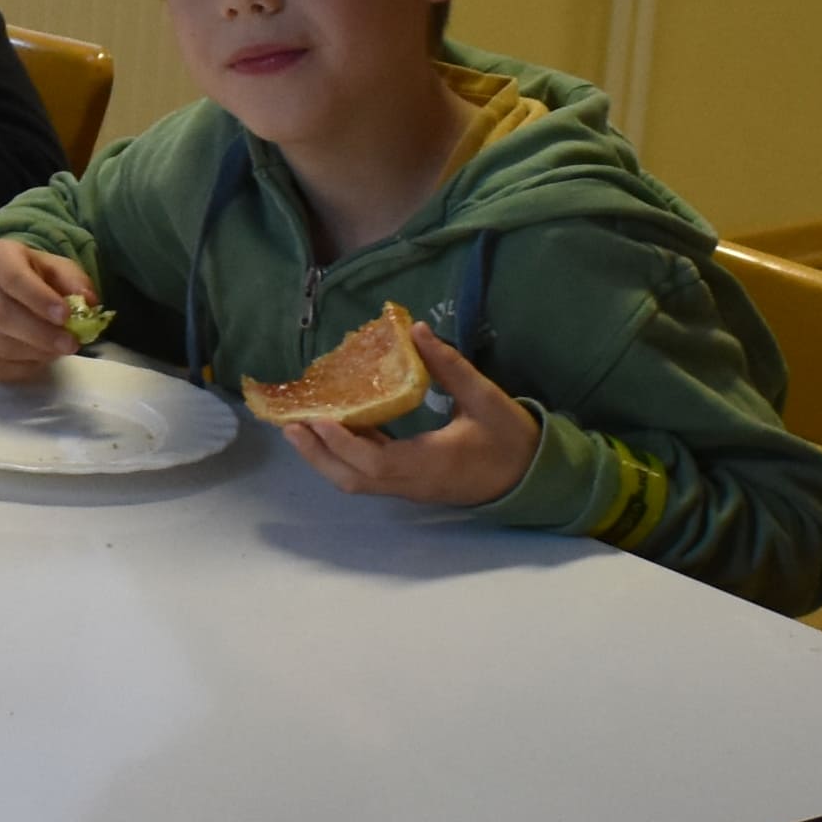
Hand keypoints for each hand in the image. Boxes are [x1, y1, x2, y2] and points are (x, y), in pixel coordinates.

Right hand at [0, 239, 94, 384]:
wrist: (6, 287)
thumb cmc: (36, 277)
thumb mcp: (58, 269)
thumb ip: (74, 282)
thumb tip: (88, 302)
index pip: (13, 278)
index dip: (39, 299)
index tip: (66, 315)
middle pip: (1, 314)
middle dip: (40, 333)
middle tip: (71, 344)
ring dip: (34, 352)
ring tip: (59, 351)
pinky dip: (21, 369)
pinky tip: (40, 361)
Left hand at [282, 312, 540, 508]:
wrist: (531, 478)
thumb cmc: (510, 438)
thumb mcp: (485, 398)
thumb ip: (450, 366)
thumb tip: (417, 331)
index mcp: (430, 463)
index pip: (374, 461)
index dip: (342, 443)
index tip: (319, 418)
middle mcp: (412, 483)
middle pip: (353, 479)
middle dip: (318, 454)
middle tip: (290, 425)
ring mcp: (410, 489)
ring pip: (358, 482)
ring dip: (327, 457)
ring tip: (302, 427)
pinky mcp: (411, 486)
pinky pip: (370, 477)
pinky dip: (347, 457)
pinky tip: (338, 429)